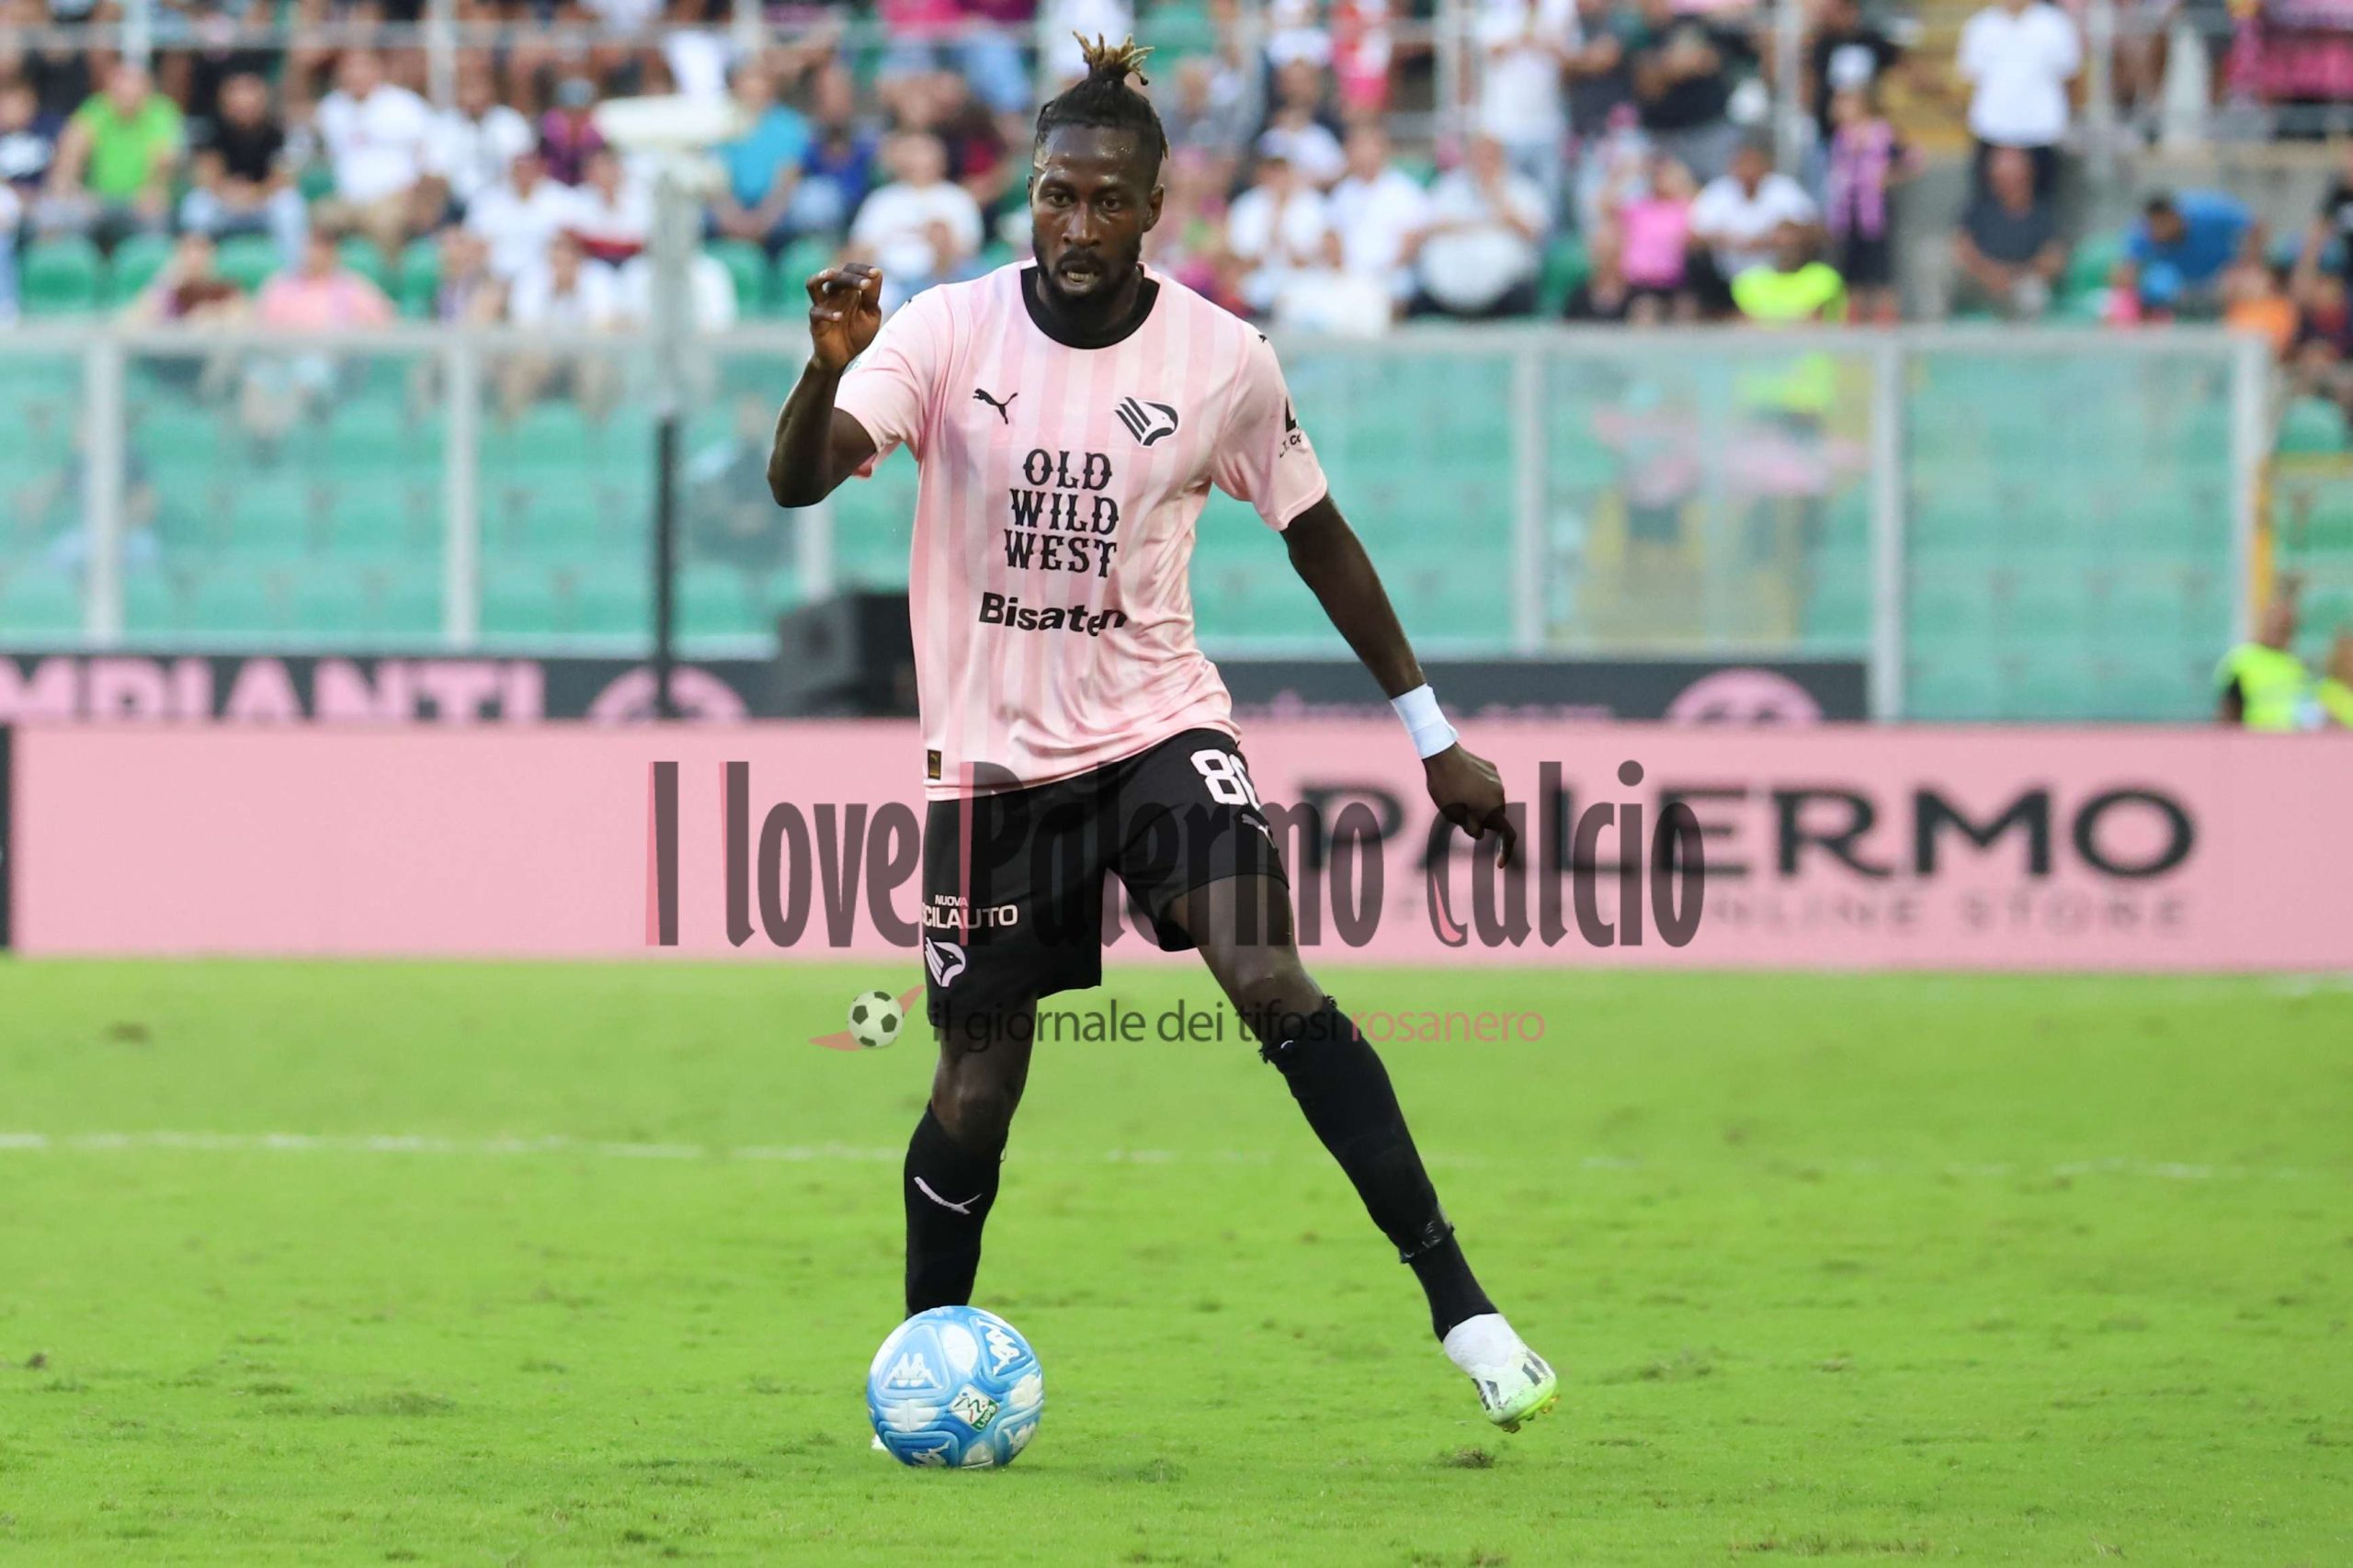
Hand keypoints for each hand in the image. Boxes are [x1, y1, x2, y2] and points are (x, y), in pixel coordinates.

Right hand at [805, 262, 882, 371]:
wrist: (844, 358)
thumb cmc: (857, 333)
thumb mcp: (871, 314)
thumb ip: (872, 296)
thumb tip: (877, 273)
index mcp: (847, 290)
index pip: (850, 269)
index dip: (862, 269)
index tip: (876, 273)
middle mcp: (832, 295)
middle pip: (835, 276)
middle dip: (851, 277)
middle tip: (866, 283)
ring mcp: (822, 307)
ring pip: (813, 284)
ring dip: (821, 277)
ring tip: (833, 274)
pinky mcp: (815, 324)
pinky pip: (816, 313)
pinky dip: (827, 313)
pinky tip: (839, 317)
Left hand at [1424, 744, 1517, 866]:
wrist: (1443, 755)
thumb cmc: (1446, 789)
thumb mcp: (1453, 816)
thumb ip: (1471, 828)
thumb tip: (1481, 832)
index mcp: (1494, 811)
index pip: (1508, 836)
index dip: (1506, 852)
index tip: (1498, 864)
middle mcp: (1500, 796)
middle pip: (1495, 817)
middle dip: (1481, 821)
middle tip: (1457, 815)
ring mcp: (1497, 781)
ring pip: (1490, 800)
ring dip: (1478, 804)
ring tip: (1454, 794)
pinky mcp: (1491, 768)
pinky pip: (1486, 784)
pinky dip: (1477, 789)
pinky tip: (1459, 781)